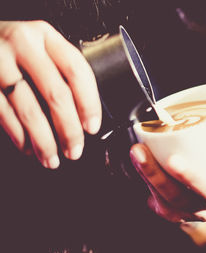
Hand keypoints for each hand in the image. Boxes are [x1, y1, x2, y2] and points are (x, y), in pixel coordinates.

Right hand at [0, 20, 100, 168]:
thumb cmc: (13, 50)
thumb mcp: (40, 48)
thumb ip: (60, 71)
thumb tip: (83, 117)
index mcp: (46, 36)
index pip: (77, 71)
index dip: (89, 103)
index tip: (92, 127)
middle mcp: (23, 44)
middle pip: (57, 94)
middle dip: (69, 130)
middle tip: (75, 150)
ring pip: (29, 110)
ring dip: (43, 141)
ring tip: (52, 158)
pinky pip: (5, 115)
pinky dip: (19, 136)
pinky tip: (28, 148)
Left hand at [129, 141, 205, 246]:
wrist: (197, 194)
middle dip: (195, 179)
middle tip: (173, 160)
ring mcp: (201, 209)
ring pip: (181, 200)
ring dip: (157, 177)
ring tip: (139, 153)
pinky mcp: (177, 215)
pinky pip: (162, 204)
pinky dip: (147, 183)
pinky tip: (138, 165)